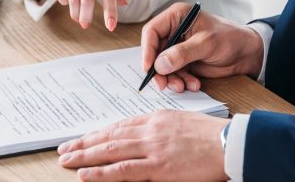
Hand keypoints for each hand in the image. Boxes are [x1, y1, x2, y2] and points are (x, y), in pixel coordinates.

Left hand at [58, 110, 229, 181]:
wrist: (230, 142)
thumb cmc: (210, 135)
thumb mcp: (180, 122)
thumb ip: (158, 128)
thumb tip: (141, 137)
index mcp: (154, 118)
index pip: (118, 126)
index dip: (98, 133)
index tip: (83, 138)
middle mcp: (148, 130)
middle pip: (109, 136)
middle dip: (84, 143)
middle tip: (64, 149)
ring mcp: (152, 147)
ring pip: (110, 151)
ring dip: (85, 156)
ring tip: (66, 160)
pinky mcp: (158, 166)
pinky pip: (123, 170)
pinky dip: (101, 172)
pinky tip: (85, 174)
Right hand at [142, 3, 263, 91]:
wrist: (247, 54)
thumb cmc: (230, 39)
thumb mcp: (206, 44)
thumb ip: (182, 53)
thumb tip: (159, 64)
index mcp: (177, 17)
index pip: (152, 32)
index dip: (148, 50)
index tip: (149, 68)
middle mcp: (174, 31)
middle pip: (154, 51)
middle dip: (159, 70)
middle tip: (163, 84)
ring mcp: (178, 47)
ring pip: (163, 65)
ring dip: (171, 78)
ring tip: (182, 87)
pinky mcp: (183, 61)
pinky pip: (174, 73)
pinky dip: (181, 81)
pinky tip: (193, 84)